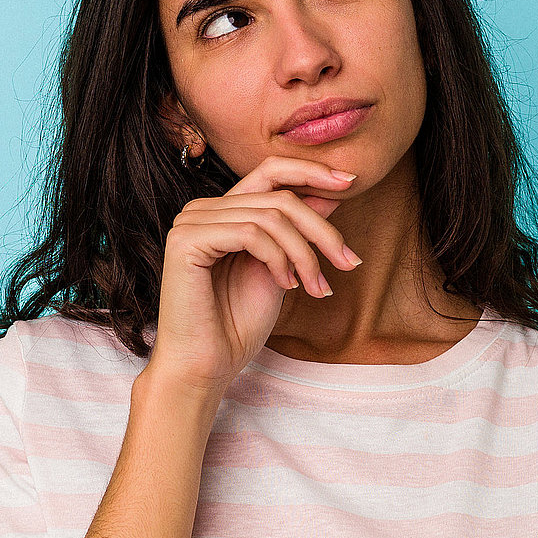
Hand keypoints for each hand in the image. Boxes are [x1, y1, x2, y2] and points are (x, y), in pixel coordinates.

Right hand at [145, 156, 362, 391]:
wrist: (205, 367)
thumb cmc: (237, 326)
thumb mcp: (282, 270)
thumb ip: (298, 232)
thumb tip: (332, 194)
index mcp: (223, 212)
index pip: (270, 172)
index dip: (312, 171)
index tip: (351, 182)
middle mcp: (203, 210)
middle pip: (280, 197)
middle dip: (322, 232)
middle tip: (349, 263)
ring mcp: (191, 222)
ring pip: (272, 216)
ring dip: (305, 254)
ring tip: (316, 287)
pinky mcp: (186, 240)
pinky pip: (250, 232)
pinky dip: (278, 259)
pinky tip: (285, 285)